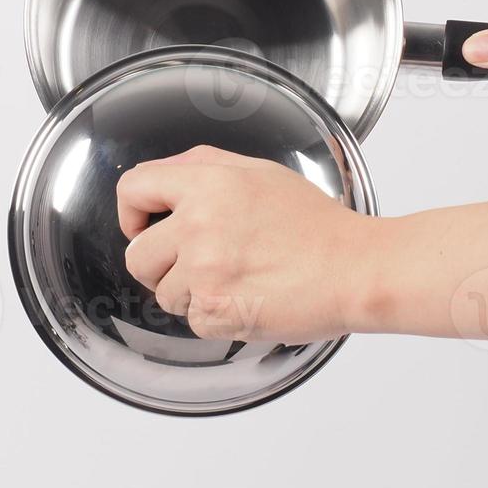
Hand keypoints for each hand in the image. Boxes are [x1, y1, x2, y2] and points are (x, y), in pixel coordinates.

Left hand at [114, 145, 378, 342]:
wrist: (355, 269)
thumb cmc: (317, 226)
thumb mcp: (259, 173)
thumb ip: (204, 167)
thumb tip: (161, 178)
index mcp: (208, 183)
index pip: (132, 189)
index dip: (133, 211)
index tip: (145, 224)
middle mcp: (199, 225)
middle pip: (136, 255)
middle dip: (159, 264)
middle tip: (197, 263)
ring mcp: (205, 272)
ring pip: (163, 294)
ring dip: (191, 293)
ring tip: (236, 279)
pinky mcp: (215, 312)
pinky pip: (191, 320)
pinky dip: (214, 317)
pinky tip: (246, 297)